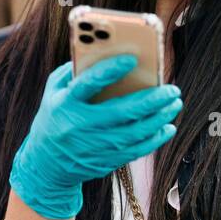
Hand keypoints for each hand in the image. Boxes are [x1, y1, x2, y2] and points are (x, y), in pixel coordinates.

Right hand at [8, 55, 181, 219]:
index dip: (109, 70)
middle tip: (172, 89)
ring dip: (159, 118)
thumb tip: (107, 53)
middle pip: (122, 111)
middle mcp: (80, 125)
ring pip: (134, 133)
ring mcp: (94, 146)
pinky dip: (155, 139)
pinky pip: (136, 150)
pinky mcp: (106, 161)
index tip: (132, 59)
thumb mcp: (54, 92)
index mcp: (65, 103)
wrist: (46, 165)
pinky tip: (167, 126)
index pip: (88, 83)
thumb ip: (75, 72)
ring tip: (174, 103)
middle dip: (152, 100)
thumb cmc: (55, 116)